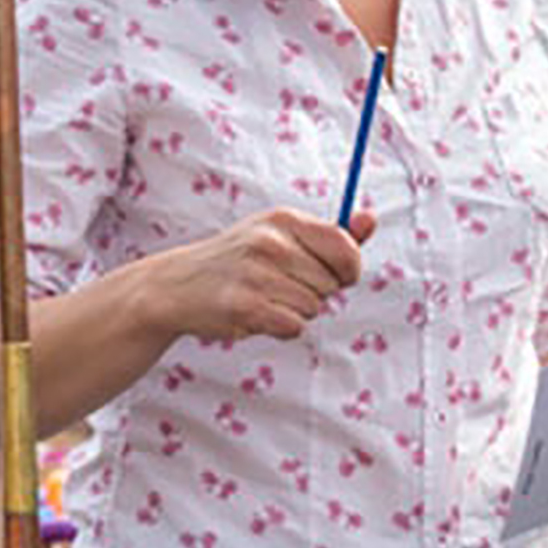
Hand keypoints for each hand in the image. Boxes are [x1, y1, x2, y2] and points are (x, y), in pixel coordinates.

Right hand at [148, 208, 373, 345]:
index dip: (348, 269)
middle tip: (279, 285)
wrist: (176, 285)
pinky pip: (294, 327)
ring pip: (313, 308)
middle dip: (314, 292)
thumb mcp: (280, 235)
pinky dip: (281, 328)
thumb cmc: (239, 260)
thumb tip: (371, 220)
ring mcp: (256, 275)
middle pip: (331, 284)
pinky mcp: (245, 307)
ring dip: (295, 311)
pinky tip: (257, 315)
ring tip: (264, 298)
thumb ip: (330, 234)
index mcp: (284, 220)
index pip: (345, 247)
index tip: (334, 275)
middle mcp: (271, 243)